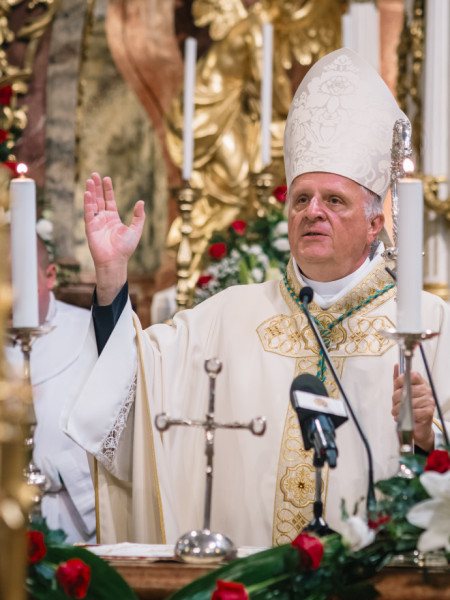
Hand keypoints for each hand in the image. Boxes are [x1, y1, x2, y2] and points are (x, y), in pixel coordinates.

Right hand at [84, 172, 144, 303]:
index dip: (108, 189)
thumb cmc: (125, 248)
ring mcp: (96, 222)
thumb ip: (139, 216)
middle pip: (99, 199)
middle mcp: (104, 218)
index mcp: (113, 218)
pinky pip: (88, 213)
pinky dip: (87, 203)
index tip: (106, 178)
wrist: (115, 260)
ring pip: (92, 203)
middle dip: (97, 187)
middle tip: (94, 174)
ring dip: (91, 192)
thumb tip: (141, 202)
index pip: (109, 200)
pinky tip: (87, 193)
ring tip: (89, 180)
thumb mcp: (136, 230)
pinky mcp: (90, 227)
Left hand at [392, 364, 434, 451]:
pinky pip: (412, 411)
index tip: (397, 387)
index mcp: (421, 383)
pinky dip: (404, 416)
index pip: (412, 375)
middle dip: (396, 398)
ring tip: (397, 412)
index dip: (401, 380)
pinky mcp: (429, 412)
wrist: (417, 426)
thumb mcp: (401, 392)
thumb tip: (396, 366)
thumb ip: (398, 379)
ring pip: (408, 401)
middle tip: (395, 404)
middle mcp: (427, 390)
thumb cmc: (409, 408)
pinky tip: (403, 417)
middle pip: (407, 389)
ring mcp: (429, 401)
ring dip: (398, 409)